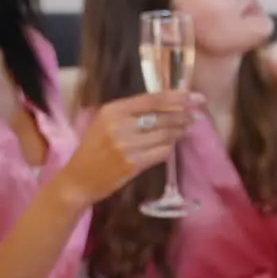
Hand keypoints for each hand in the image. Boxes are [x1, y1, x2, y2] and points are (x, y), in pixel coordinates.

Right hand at [55, 91, 201, 208]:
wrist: (78, 180)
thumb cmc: (94, 148)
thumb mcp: (107, 123)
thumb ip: (133, 113)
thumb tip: (171, 105)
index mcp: (112, 110)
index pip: (153, 99)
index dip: (178, 97)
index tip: (197, 97)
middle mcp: (119, 125)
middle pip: (163, 116)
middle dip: (184, 116)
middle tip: (196, 116)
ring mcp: (127, 145)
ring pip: (166, 135)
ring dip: (179, 132)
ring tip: (185, 130)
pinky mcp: (133, 163)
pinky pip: (162, 152)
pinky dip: (169, 148)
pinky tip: (169, 146)